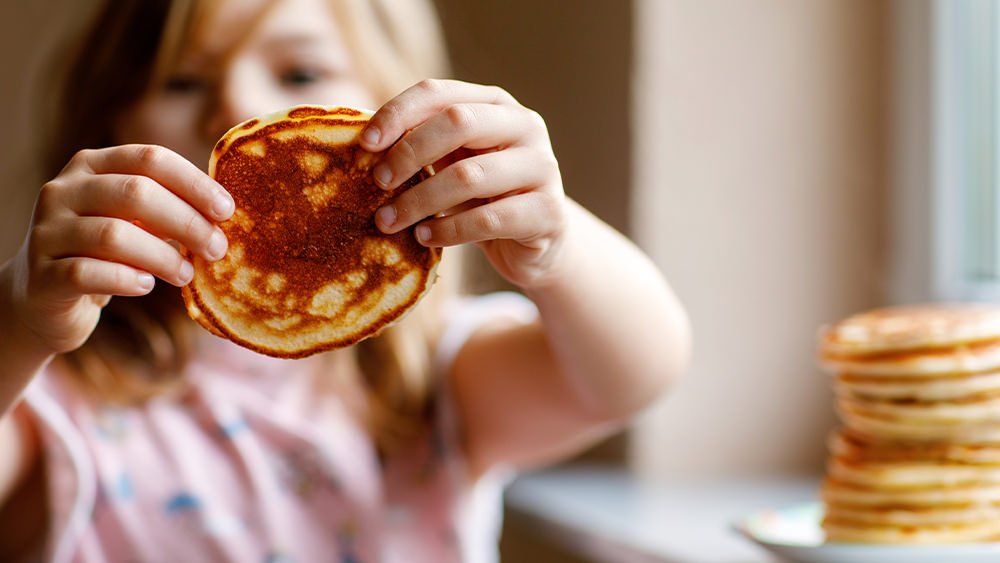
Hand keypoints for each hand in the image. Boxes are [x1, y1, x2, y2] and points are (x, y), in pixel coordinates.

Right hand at [4, 145, 233, 354]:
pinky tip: (146, 285)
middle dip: (187, 222)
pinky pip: (89, 273)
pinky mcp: (42, 275)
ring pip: (114, 236)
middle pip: (136, 193)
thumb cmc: (106, 252)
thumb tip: (226, 213)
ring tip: (185, 274)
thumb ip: (169, 207)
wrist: (44, 298)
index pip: (150, 158)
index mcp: (91, 165)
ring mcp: (47, 231)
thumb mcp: (134, 220)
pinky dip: (127, 279)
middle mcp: (63, 190)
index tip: (227, 211)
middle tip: (216, 249)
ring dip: (162, 257)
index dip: (194, 183)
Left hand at [361, 79, 567, 288]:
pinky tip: (425, 238)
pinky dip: (448, 230)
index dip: (398, 113)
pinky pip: (489, 219)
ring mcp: (543, 168)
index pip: (440, 93)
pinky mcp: (549, 213)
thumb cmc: (483, 198)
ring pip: (470, 176)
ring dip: (419, 200)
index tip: (365, 144)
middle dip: (409, 152)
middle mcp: (525, 126)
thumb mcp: (453, 163)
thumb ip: (422, 146)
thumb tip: (362, 144)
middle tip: (377, 183)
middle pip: (458, 122)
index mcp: (496, 104)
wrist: (536, 244)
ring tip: (388, 221)